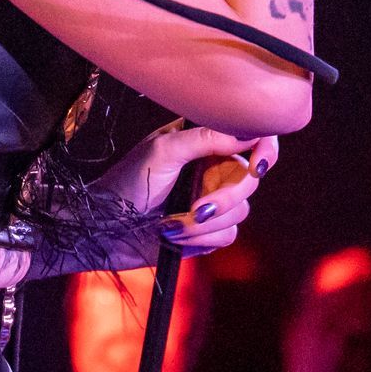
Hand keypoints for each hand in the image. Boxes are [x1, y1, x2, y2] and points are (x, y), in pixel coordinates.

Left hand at [91, 119, 277, 259]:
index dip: (265, 149)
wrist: (105, 229)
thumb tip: (249, 132)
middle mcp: (212, 168)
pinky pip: (228, 235)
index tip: (257, 165)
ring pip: (241, 211)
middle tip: (198, 208)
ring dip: (205, 223)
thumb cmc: (127, 182)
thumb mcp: (163, 151)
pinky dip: (201, 239)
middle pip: (250, 180)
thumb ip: (206, 138)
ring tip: (171, 223)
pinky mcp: (208, 231)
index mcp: (204, 141)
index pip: (250, 136)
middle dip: (226, 198)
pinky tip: (173, 236)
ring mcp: (212, 199)